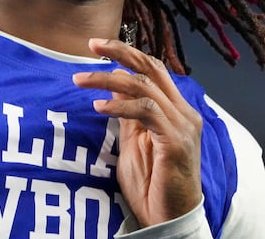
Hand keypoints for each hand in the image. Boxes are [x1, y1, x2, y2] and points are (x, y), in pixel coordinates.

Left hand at [72, 39, 202, 226]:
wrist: (169, 220)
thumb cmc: (152, 186)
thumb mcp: (134, 142)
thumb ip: (128, 114)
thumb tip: (112, 85)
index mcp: (176, 110)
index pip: (153, 69)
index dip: (126, 54)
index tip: (96, 46)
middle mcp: (184, 112)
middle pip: (152, 67)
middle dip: (120, 52)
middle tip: (91, 44)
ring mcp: (183, 125)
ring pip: (145, 86)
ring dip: (108, 80)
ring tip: (80, 81)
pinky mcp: (176, 141)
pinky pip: (146, 111)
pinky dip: (120, 105)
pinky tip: (99, 107)